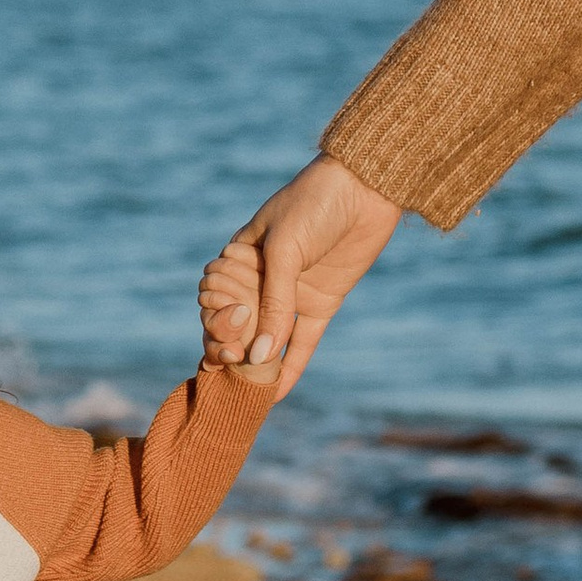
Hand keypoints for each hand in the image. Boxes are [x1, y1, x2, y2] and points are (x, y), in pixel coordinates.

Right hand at [199, 156, 401, 395]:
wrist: (366, 187)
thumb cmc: (314, 204)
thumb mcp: (286, 249)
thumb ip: (274, 303)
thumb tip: (259, 356)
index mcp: (240, 257)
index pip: (215, 300)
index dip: (217, 320)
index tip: (231, 325)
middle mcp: (262, 278)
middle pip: (237, 324)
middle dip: (232, 345)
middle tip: (237, 359)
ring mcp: (293, 293)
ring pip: (268, 337)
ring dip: (259, 363)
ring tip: (252, 390)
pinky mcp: (322, 302)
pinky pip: (303, 341)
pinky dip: (292, 366)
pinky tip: (278, 393)